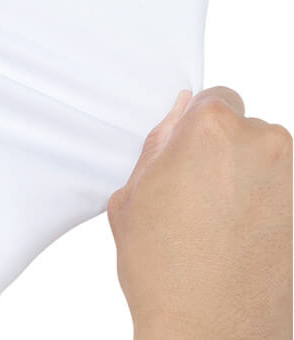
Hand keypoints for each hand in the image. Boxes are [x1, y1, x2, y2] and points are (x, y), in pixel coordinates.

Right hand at [108, 87, 291, 339]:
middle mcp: (263, 144)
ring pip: (266, 158)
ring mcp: (293, 180)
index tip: (186, 151)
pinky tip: (239, 234)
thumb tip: (179, 112)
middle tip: (194, 190)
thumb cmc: (165, 268)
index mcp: (212, 129)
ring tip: (217, 219)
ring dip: (247, 175)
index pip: (215, 96)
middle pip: (244, 126)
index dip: (197, 125)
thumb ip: (160, 143)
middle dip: (222, 149)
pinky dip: (265, 204)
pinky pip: (282, 191)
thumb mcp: (135, 194)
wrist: (209, 332)